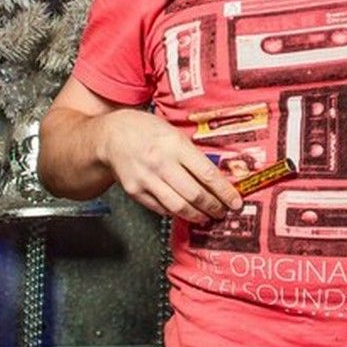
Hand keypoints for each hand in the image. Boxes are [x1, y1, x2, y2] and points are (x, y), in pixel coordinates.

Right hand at [100, 108, 242, 222]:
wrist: (110, 135)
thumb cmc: (146, 130)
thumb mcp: (173, 133)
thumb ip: (192, 153)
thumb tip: (217, 177)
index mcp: (174, 144)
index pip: (207, 173)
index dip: (224, 191)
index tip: (235, 201)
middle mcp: (161, 163)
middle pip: (194, 193)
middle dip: (213, 206)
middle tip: (222, 212)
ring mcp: (146, 179)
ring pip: (178, 206)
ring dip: (196, 215)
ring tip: (206, 216)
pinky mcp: (135, 191)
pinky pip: (160, 208)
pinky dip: (176, 213)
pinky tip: (185, 212)